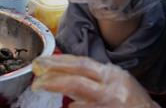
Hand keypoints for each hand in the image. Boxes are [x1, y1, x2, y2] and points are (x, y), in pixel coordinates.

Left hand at [32, 55, 157, 107]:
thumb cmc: (131, 99)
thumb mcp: (115, 80)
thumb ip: (92, 75)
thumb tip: (60, 69)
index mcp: (112, 74)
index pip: (81, 64)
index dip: (57, 62)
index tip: (40, 62)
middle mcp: (111, 90)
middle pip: (75, 82)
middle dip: (51, 79)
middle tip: (35, 80)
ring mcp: (108, 105)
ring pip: (77, 100)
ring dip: (58, 94)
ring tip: (41, 87)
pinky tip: (66, 106)